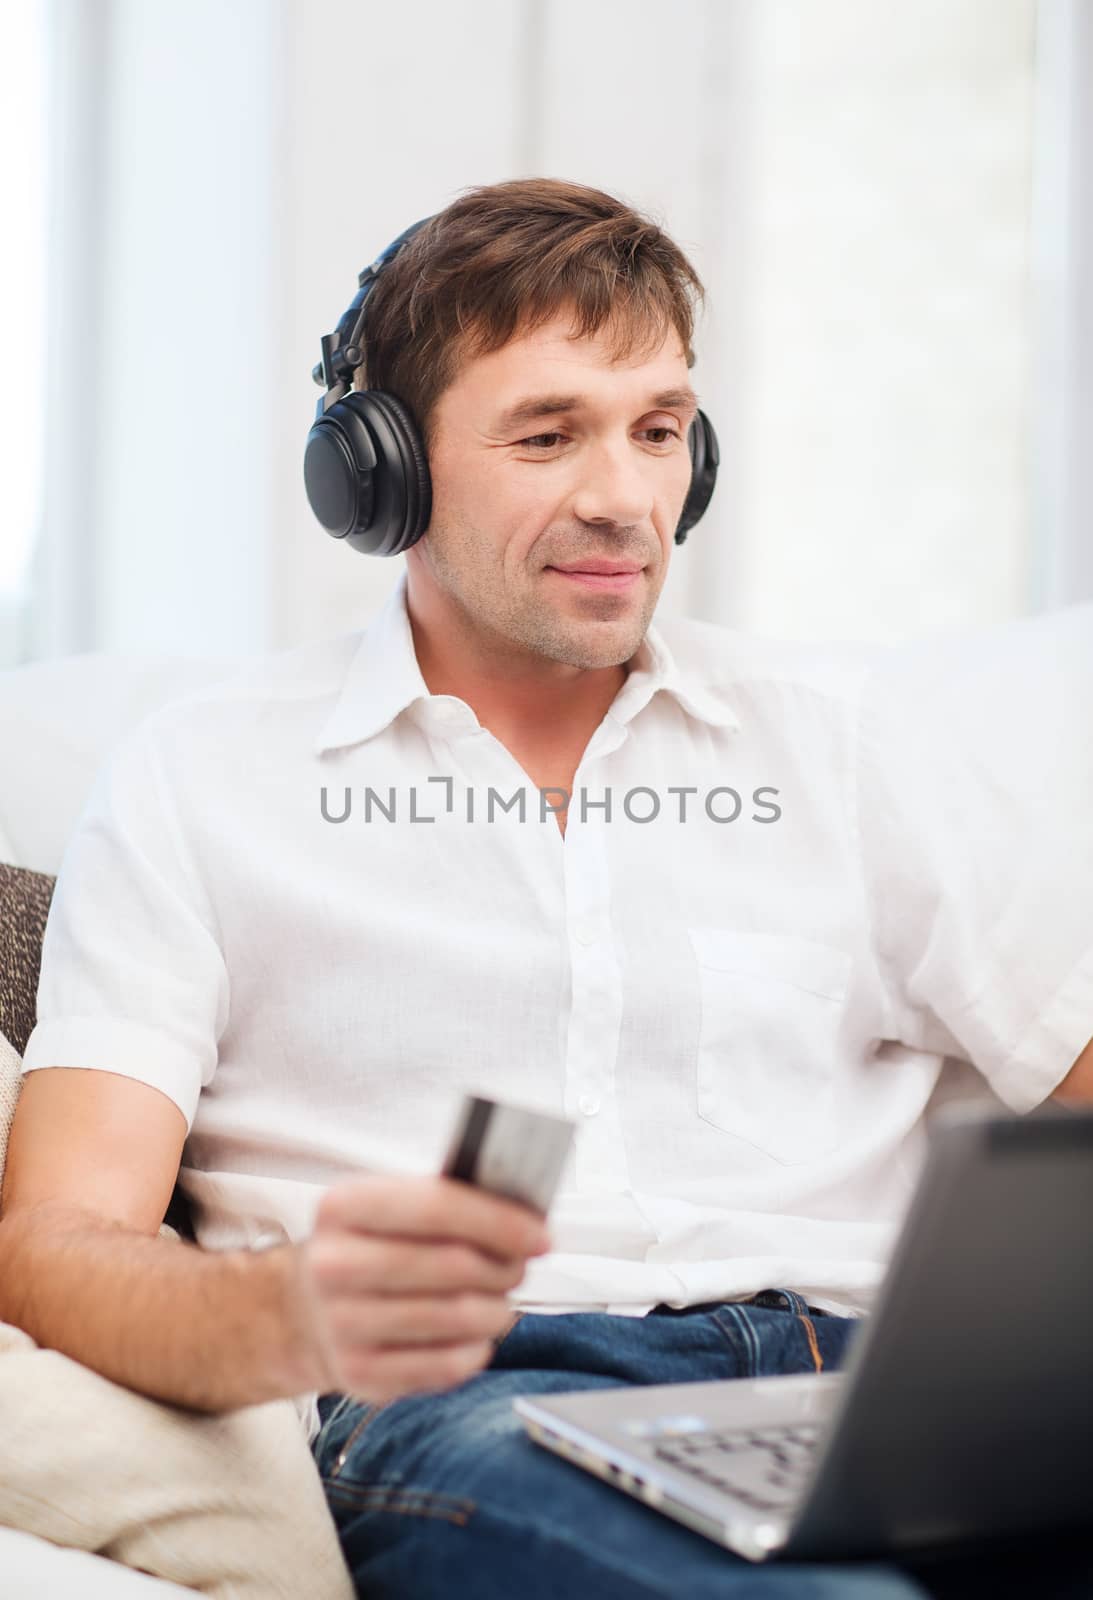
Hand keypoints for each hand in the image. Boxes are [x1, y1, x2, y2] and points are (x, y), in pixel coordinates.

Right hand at [297, 1174, 550, 1403]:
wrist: (304, 1309)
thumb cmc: (369, 1247)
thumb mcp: (390, 1206)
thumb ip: (450, 1201)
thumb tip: (524, 1218)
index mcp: (344, 1207)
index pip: (437, 1207)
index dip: (499, 1221)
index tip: (541, 1235)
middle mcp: (334, 1265)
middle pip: (453, 1265)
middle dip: (504, 1266)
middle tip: (519, 1266)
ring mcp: (341, 1324)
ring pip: (456, 1317)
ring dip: (497, 1309)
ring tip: (499, 1300)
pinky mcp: (358, 1374)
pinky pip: (445, 1366)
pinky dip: (476, 1350)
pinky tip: (474, 1335)